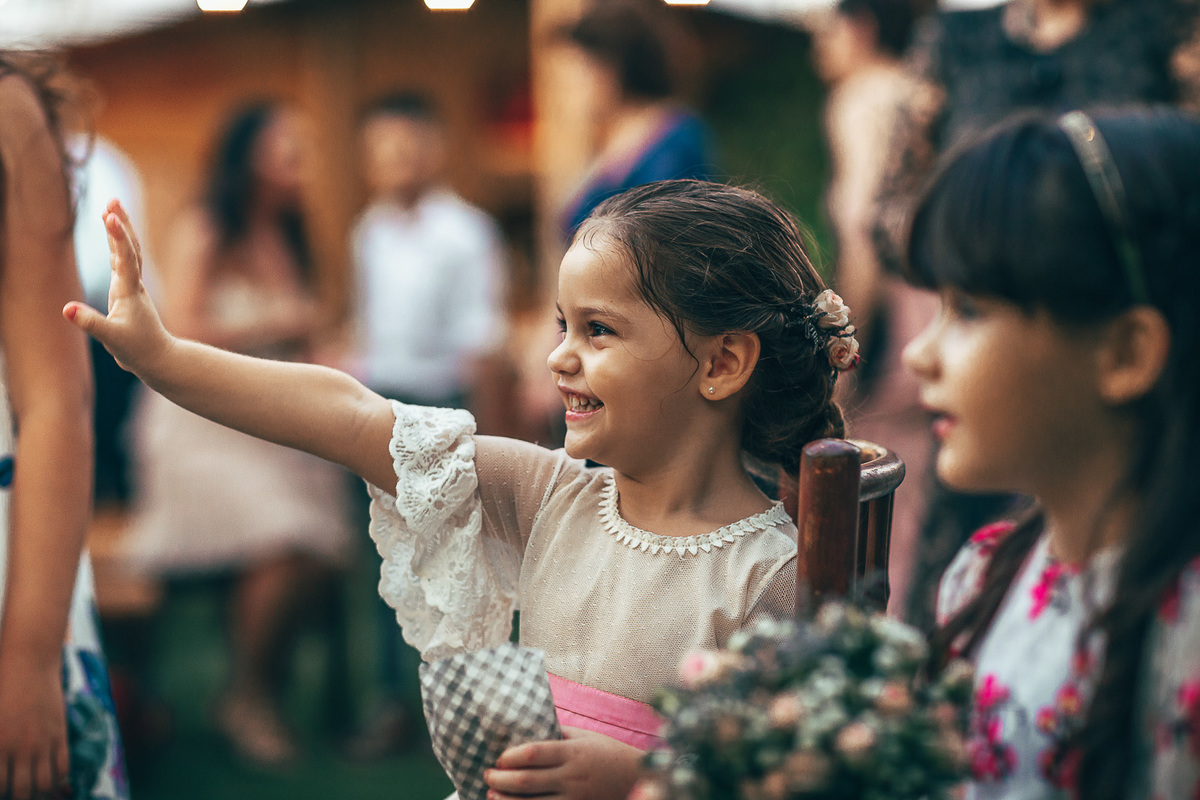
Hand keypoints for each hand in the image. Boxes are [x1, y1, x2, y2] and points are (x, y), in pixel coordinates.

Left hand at [0, 653, 68, 799]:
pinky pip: (63, 766)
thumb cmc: (0, 687)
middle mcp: (20, 749)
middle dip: (19, 798)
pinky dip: (59, 779)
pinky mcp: (59, 734)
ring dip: (39, 792)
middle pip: (21, 791)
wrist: (29, 663)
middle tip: (17, 794)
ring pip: (44, 784)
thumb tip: (1, 763)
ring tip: (34, 791)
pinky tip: (53, 781)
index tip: (4, 791)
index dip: (2, 794)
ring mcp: (42, 742)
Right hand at [63, 199, 174, 377]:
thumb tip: (67, 309)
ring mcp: (131, 287)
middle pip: (129, 247)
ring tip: (111, 208)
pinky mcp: (127, 293)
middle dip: (121, 224)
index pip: (125, 258)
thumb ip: (90, 323)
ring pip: (127, 252)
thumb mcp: (111, 338)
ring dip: (120, 230)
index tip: (109, 216)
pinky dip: (117, 246)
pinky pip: (122, 262)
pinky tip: (112, 235)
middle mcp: (132, 284)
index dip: (117, 237)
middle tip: (113, 200)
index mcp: (129, 291)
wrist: (155, 358)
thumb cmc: (136, 349)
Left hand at [485, 727, 644, 799]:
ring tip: (492, 794)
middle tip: (487, 775)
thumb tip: (530, 728)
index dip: (510, 756)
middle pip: (527, 780)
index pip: (533, 753)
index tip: (498, 758)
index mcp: (572, 752)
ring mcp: (574, 798)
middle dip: (501, 779)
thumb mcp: (586, 736)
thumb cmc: (608, 753)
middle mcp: (572, 776)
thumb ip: (559, 733)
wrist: (637, 779)